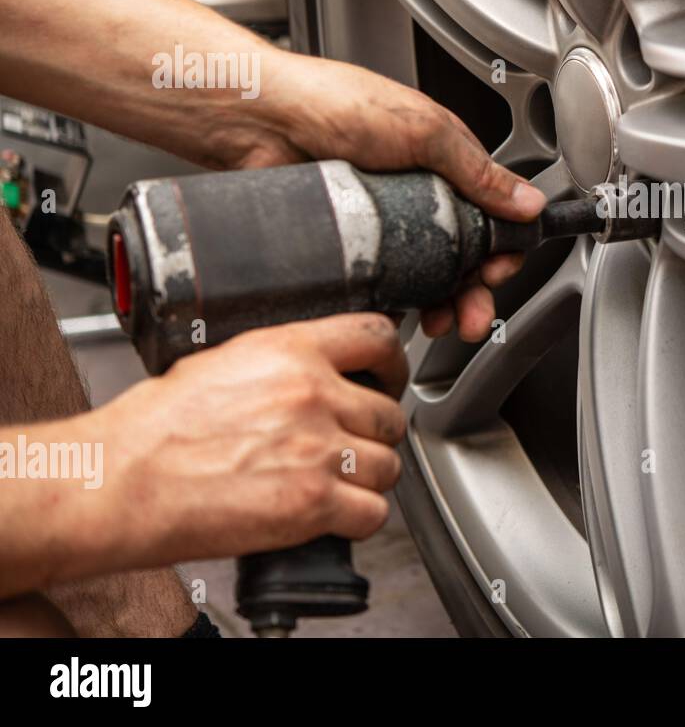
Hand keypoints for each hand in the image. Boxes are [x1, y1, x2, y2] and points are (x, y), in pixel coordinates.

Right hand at [86, 314, 408, 565]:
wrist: (121, 482)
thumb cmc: (152, 430)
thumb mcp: (220, 364)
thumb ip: (278, 364)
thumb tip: (309, 372)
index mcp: (290, 352)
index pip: (376, 337)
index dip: (392, 362)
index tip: (389, 377)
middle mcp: (312, 394)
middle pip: (389, 414)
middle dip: (374, 433)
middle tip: (351, 444)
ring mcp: (318, 449)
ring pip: (388, 465)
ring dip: (367, 478)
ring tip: (336, 482)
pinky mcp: (313, 503)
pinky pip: (373, 513)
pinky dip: (359, 519)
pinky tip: (333, 515)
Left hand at [235, 50, 544, 340]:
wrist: (260, 120)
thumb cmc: (333, 103)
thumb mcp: (423, 131)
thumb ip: (478, 171)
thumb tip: (528, 202)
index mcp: (443, 163)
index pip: (490, 215)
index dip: (500, 249)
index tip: (498, 271)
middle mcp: (415, 194)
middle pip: (461, 256)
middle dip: (474, 292)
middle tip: (473, 316)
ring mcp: (381, 222)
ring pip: (424, 275)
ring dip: (440, 305)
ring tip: (439, 324)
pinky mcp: (348, 243)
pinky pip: (380, 282)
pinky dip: (393, 304)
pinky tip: (397, 315)